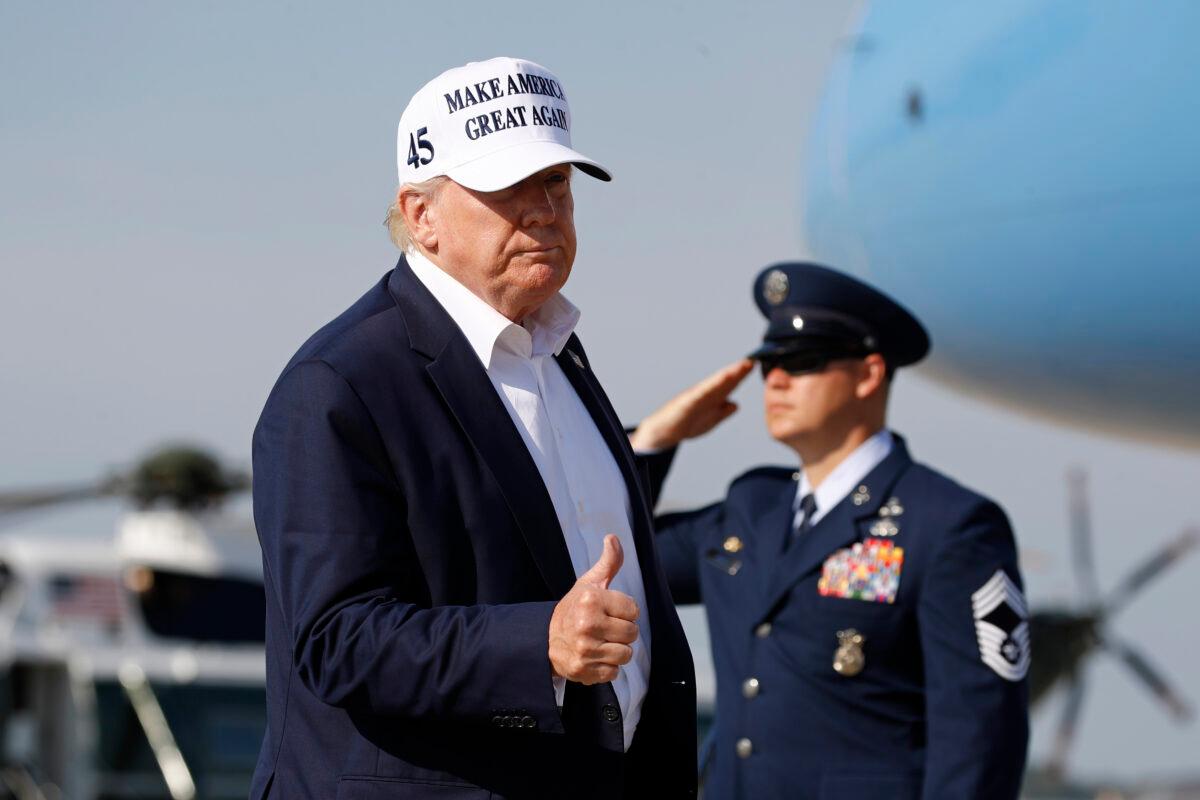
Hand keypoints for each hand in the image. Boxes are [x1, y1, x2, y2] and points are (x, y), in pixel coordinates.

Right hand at [549, 535, 639, 684]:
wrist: (544, 639)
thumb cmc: (574, 608)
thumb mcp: (588, 583)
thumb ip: (608, 562)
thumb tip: (613, 538)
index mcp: (592, 600)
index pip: (633, 610)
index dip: (624, 612)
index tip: (609, 612)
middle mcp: (588, 624)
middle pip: (632, 634)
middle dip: (622, 632)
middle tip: (605, 628)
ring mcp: (585, 649)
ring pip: (626, 654)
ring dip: (616, 650)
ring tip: (600, 643)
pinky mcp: (583, 670)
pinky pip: (614, 672)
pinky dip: (606, 667)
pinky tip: (594, 657)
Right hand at [628, 359, 753, 451]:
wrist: (661, 433)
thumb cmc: (683, 424)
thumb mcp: (710, 421)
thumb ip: (723, 412)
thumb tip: (735, 404)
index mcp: (711, 398)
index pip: (729, 385)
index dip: (742, 375)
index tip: (755, 364)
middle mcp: (704, 393)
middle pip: (724, 380)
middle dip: (738, 370)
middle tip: (752, 360)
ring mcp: (694, 397)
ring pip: (714, 384)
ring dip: (728, 374)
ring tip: (741, 366)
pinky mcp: (685, 403)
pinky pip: (700, 393)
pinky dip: (711, 386)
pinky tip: (721, 380)